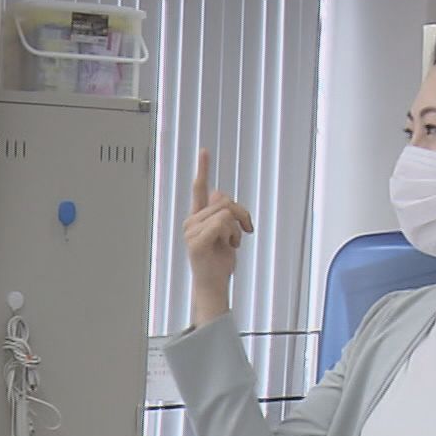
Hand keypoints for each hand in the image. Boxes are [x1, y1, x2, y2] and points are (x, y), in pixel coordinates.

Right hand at [182, 148, 253, 324]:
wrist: (214, 285)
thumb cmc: (220, 262)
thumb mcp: (226, 233)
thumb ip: (223, 213)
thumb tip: (218, 195)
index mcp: (198, 217)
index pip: (199, 188)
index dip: (203, 168)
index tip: (204, 150)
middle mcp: (191, 221)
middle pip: (224, 199)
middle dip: (241, 214)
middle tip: (243, 232)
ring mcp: (191, 231)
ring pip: (225, 211)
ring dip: (236, 228)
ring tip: (231, 243)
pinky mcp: (195, 242)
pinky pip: (222, 223)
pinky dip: (232, 235)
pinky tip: (228, 247)